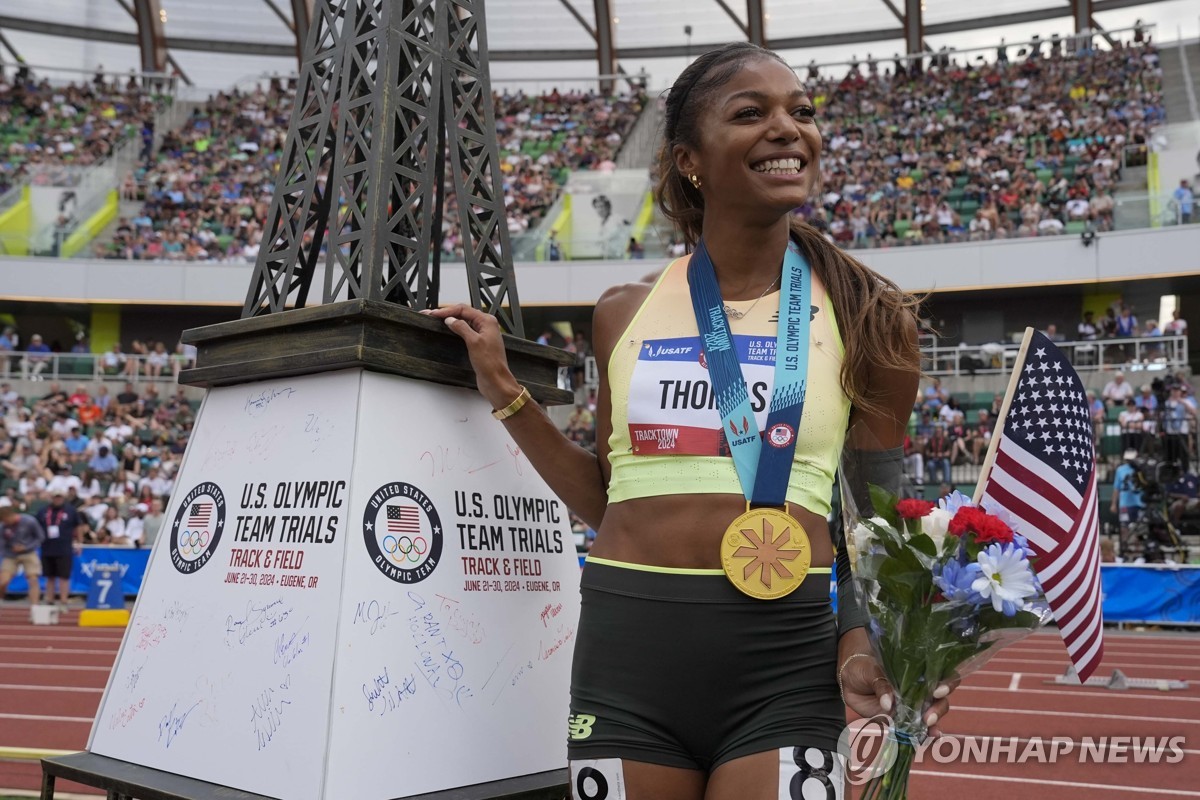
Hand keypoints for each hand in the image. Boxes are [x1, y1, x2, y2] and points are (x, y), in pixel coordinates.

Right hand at [421, 305, 520, 408]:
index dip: (447, 311)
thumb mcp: (473, 342)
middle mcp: (486, 326)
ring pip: (464, 322)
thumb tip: (450, 320)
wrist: (496, 381)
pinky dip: (455, 329)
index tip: (434, 314)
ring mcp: (482, 335)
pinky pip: (465, 332)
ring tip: (437, 321)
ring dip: (451, 320)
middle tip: (432, 315)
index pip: (464, 309)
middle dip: (447, 313)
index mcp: (487, 321)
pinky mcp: (479, 344)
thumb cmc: (490, 363)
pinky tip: (448, 331)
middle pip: (463, 314)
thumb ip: (461, 328)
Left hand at [840, 652, 957, 737]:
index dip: (946, 682)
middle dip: (939, 708)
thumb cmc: (863, 667)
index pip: (941, 674)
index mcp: (917, 671)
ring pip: (932, 713)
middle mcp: (920, 688)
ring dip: (933, 721)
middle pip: (941, 698)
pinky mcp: (902, 718)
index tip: (938, 690)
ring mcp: (912, 704)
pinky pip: (917, 727)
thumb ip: (881, 684)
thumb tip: (888, 703)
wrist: (849, 679)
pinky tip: (929, 737)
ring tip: (927, 725)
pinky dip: (924, 733)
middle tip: (928, 716)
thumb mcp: (870, 670)